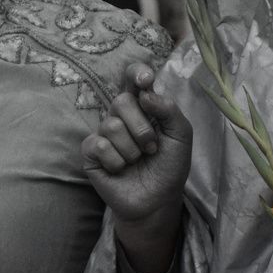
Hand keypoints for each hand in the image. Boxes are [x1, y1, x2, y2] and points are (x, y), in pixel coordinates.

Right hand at [84, 63, 192, 272]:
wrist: (159, 199)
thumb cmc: (170, 166)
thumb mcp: (181, 136)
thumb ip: (169, 110)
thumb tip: (146, 93)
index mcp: (144, 107)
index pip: (133, 78)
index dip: (136, 73)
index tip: (146, 80)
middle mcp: (122, 116)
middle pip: (122, 100)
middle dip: (141, 127)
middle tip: (151, 147)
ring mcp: (104, 133)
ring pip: (111, 125)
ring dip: (132, 148)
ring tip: (139, 160)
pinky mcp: (91, 153)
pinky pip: (99, 145)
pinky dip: (116, 160)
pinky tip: (121, 169)